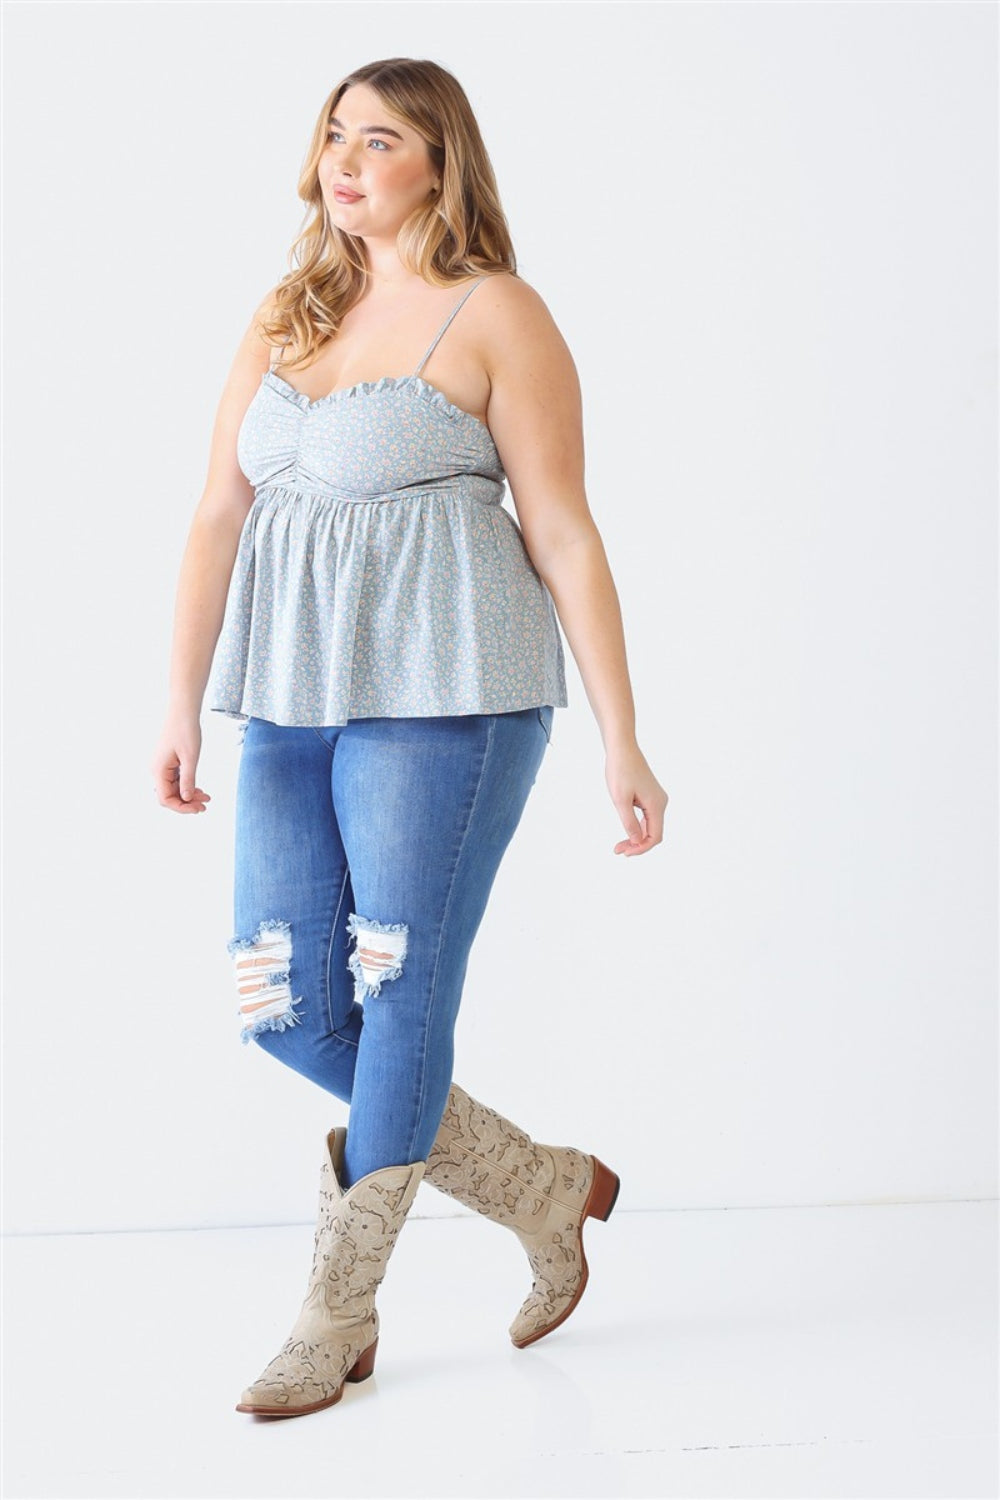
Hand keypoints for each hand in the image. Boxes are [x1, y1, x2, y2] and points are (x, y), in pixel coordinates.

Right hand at [150, 713, 211, 813]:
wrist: (183, 712)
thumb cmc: (186, 731)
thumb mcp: (190, 758)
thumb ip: (188, 780)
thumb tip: (186, 799)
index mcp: (158, 771)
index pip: (165, 799)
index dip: (181, 807)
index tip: (198, 808)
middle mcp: (157, 771)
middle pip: (169, 796)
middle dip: (187, 803)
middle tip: (205, 805)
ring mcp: (162, 767)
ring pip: (174, 789)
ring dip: (189, 795)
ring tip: (206, 798)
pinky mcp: (168, 763)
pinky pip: (176, 781)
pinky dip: (188, 786)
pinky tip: (200, 789)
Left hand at [605, 741, 667, 856]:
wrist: (622, 749)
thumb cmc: (620, 770)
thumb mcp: (620, 799)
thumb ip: (629, 822)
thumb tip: (637, 841)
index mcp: (656, 804)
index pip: (655, 836)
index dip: (641, 848)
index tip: (624, 852)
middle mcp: (661, 803)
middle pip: (654, 833)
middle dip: (637, 844)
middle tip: (617, 850)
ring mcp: (656, 799)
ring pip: (650, 826)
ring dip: (636, 837)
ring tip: (619, 845)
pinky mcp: (650, 796)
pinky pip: (647, 817)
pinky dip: (637, 827)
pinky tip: (626, 831)